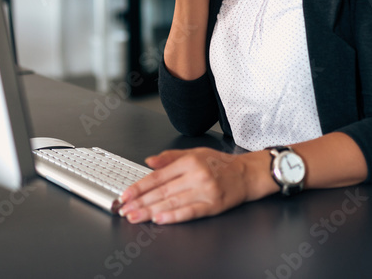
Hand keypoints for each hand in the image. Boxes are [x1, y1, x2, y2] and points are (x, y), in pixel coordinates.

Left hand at [118, 148, 271, 224]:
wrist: (248, 174)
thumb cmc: (221, 164)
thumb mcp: (196, 152)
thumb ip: (171, 157)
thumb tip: (149, 161)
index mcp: (190, 161)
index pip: (158, 176)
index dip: (139, 186)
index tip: (126, 194)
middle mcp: (196, 175)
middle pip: (162, 191)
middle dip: (140, 202)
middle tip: (124, 209)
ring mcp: (205, 191)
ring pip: (172, 203)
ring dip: (150, 211)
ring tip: (135, 216)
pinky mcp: (213, 205)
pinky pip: (189, 212)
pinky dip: (173, 217)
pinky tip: (159, 219)